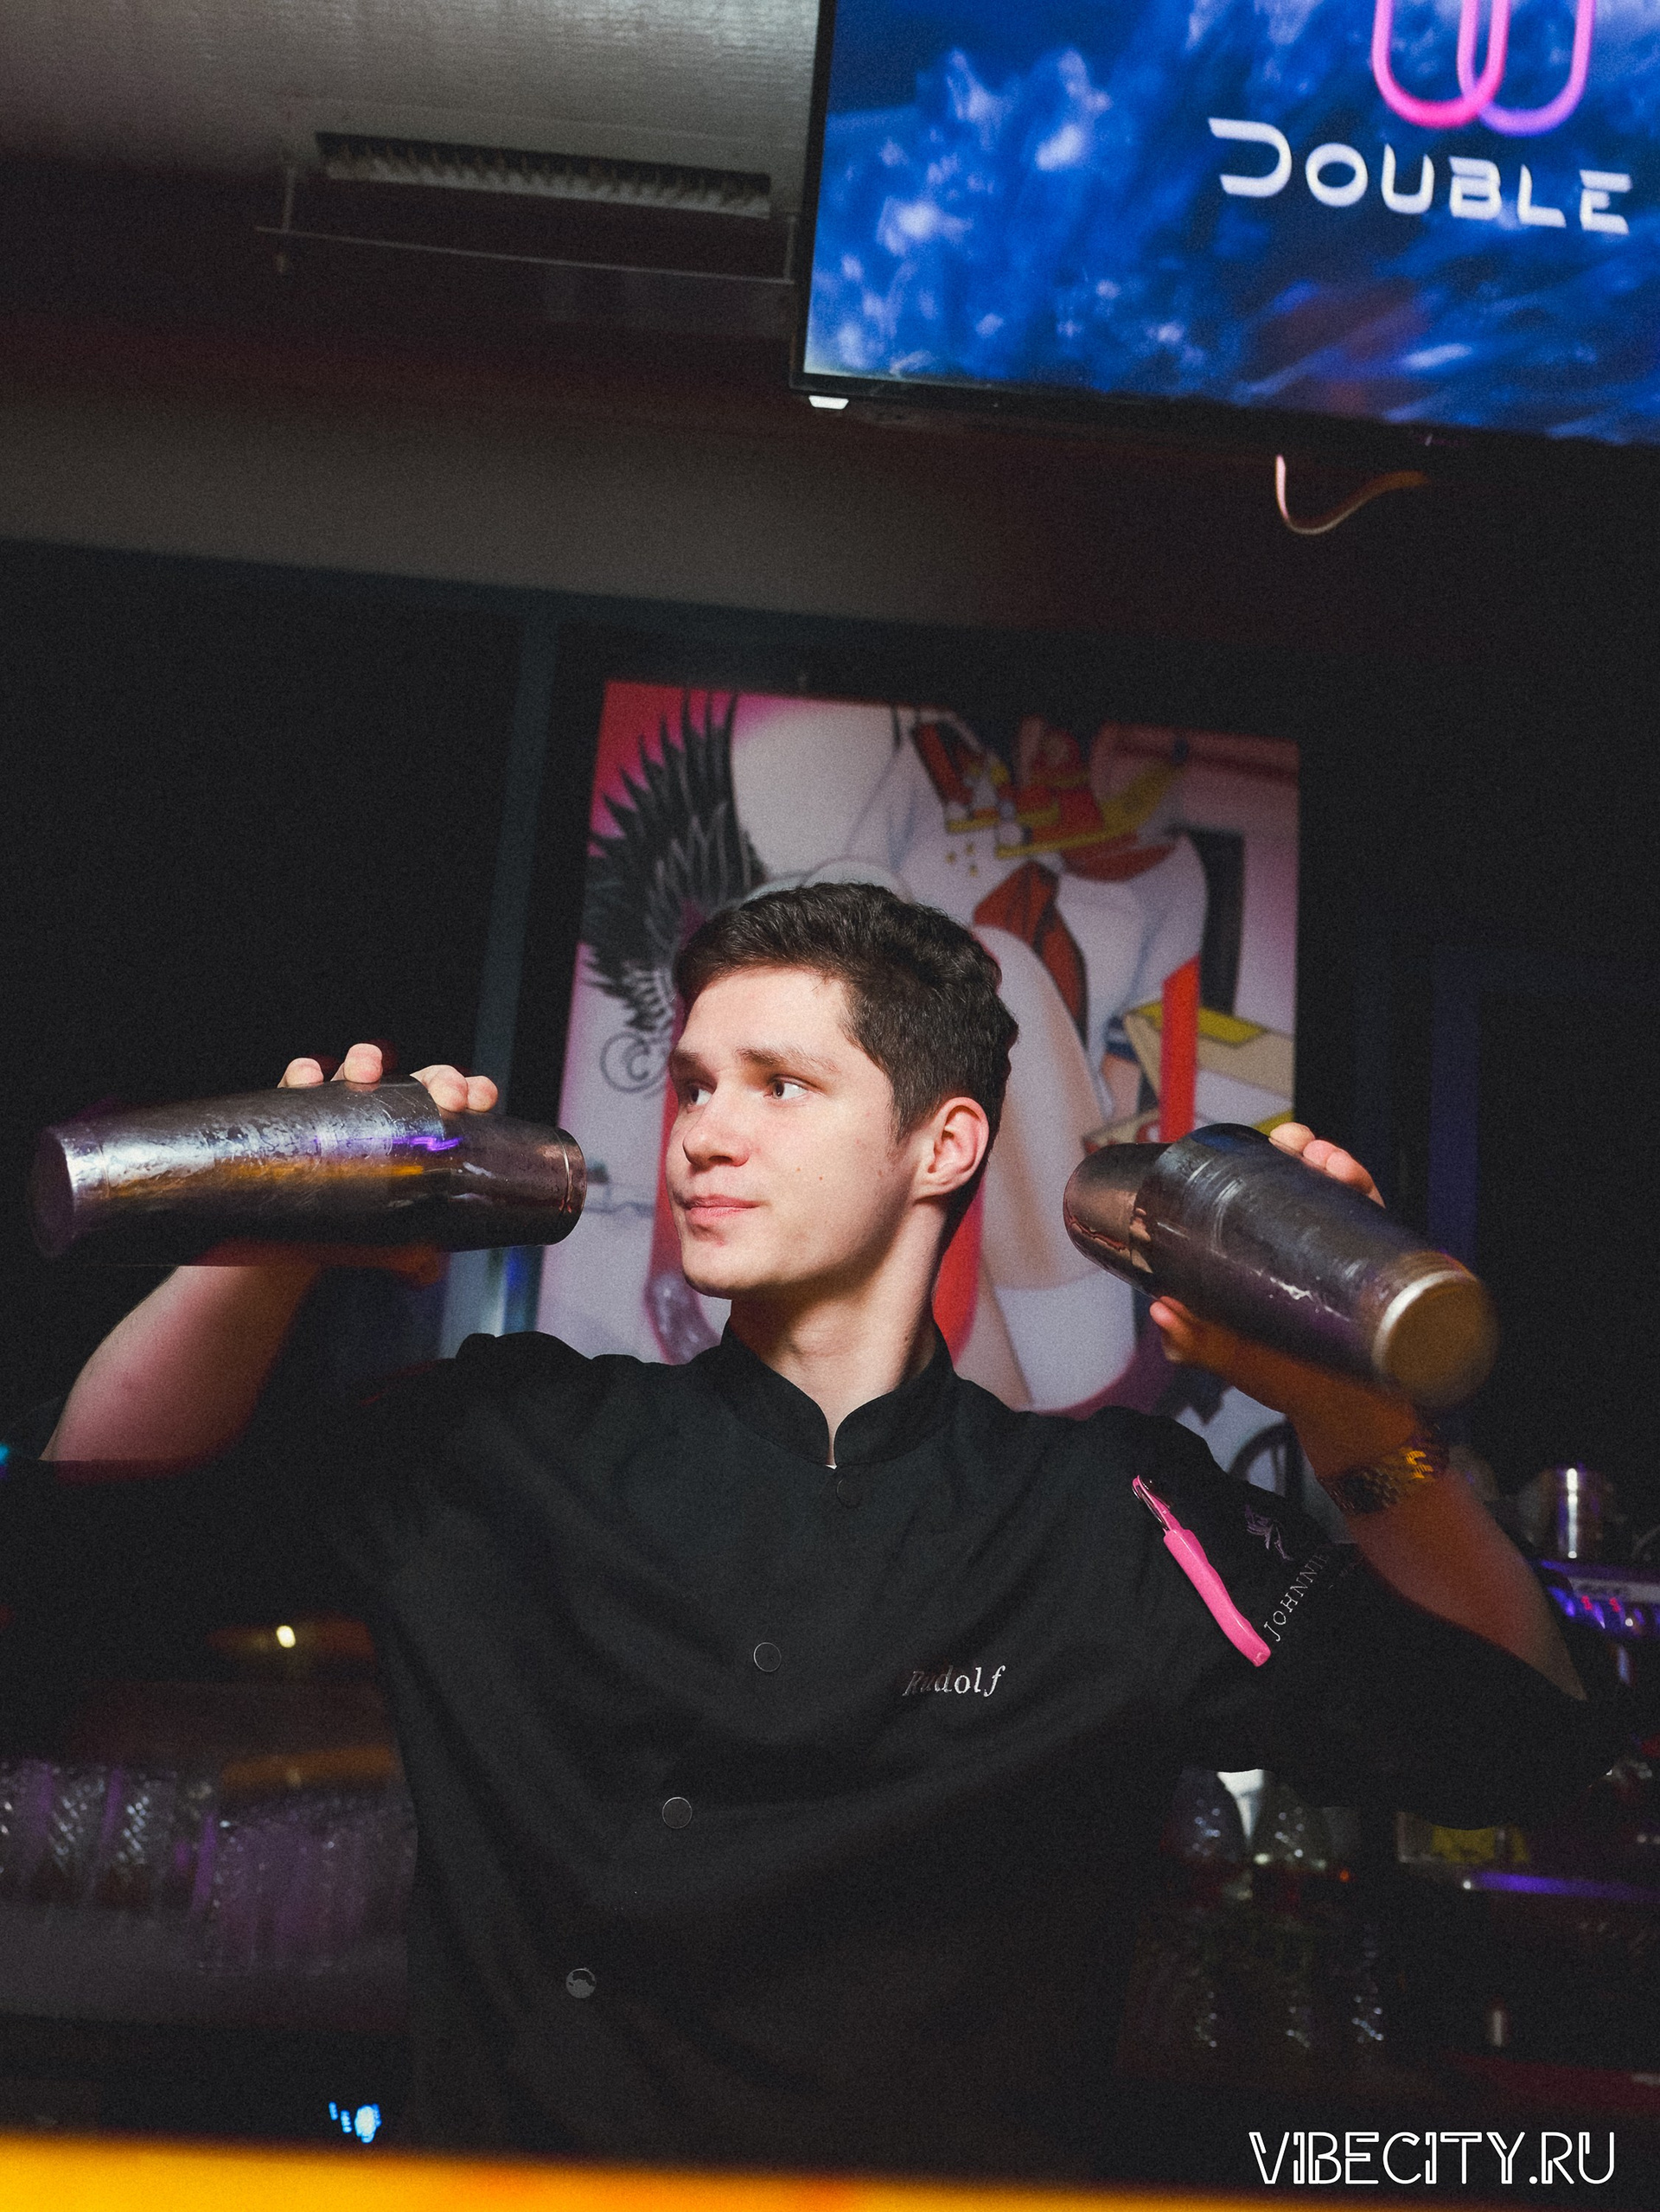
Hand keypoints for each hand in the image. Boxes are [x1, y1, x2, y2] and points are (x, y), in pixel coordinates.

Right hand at [198, 1042, 498, 1283]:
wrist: (301, 1235)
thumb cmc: (360, 1225)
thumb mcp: (392, 1242)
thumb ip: (415, 1256)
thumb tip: (425, 1270)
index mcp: (425, 1130)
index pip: (457, 1100)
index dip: (471, 1091)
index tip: (480, 1099)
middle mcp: (388, 1110)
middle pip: (419, 1079)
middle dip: (436, 1078)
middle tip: (445, 1095)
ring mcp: (346, 1104)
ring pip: (360, 1067)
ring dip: (365, 1061)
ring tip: (366, 1073)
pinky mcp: (300, 1109)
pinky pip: (300, 1080)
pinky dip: (303, 1073)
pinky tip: (308, 1080)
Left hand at [1149, 1123, 1416, 1473]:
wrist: (1350, 1422)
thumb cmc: (1291, 1382)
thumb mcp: (1236, 1359)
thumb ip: (1197, 1340)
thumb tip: (1161, 1308)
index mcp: (1270, 1255)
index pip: (1263, 1193)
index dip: (1258, 1162)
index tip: (1253, 1148)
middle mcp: (1310, 1247)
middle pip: (1306, 1180)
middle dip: (1301, 1149)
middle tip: (1296, 1145)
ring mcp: (1348, 1256)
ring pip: (1344, 1192)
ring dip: (1337, 1164)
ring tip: (1326, 1160)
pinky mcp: (1383, 1268)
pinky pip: (1380, 1220)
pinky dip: (1368, 1192)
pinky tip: (1355, 1182)